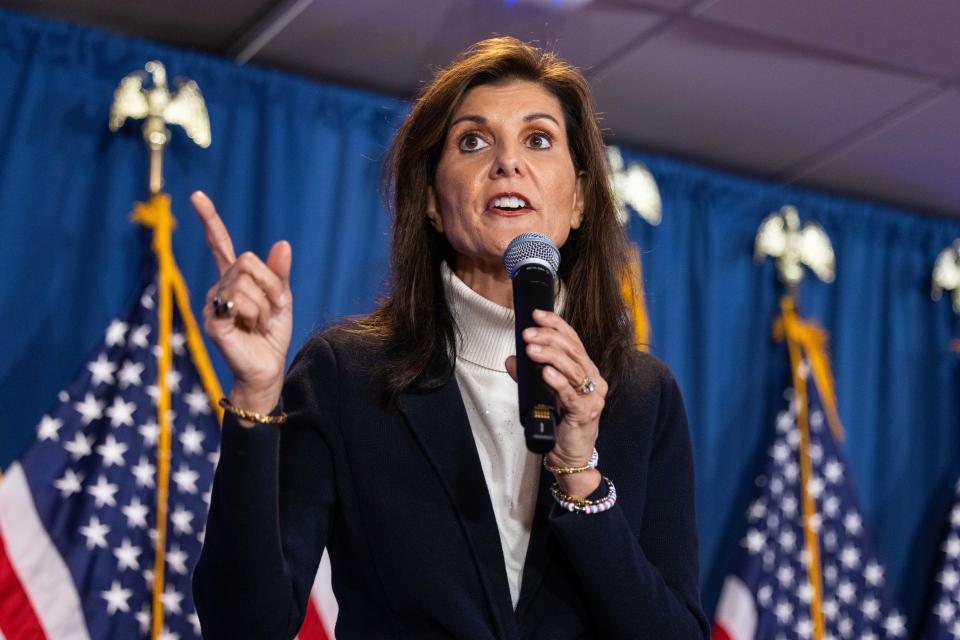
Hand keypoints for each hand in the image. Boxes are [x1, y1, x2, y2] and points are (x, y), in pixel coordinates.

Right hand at [193, 191, 292, 415]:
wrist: (268, 368)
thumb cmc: (272, 335)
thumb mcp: (282, 298)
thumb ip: (279, 272)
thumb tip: (282, 243)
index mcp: (235, 279)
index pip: (220, 244)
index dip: (209, 220)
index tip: (196, 196)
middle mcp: (219, 287)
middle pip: (246, 262)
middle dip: (270, 285)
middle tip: (273, 308)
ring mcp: (213, 303)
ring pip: (245, 281)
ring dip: (265, 304)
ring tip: (261, 323)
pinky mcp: (213, 321)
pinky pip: (240, 302)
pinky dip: (257, 314)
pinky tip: (252, 328)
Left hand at [505, 309, 607, 497]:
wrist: (571, 457)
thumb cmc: (560, 423)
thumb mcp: (542, 394)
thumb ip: (529, 376)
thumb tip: (511, 359)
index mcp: (586, 370)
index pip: (573, 340)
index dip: (556, 325)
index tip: (537, 314)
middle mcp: (593, 380)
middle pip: (573, 351)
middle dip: (549, 338)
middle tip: (527, 333)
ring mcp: (592, 396)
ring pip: (573, 368)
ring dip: (550, 356)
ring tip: (531, 348)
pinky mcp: (585, 413)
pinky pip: (571, 394)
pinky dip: (558, 381)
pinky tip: (545, 372)